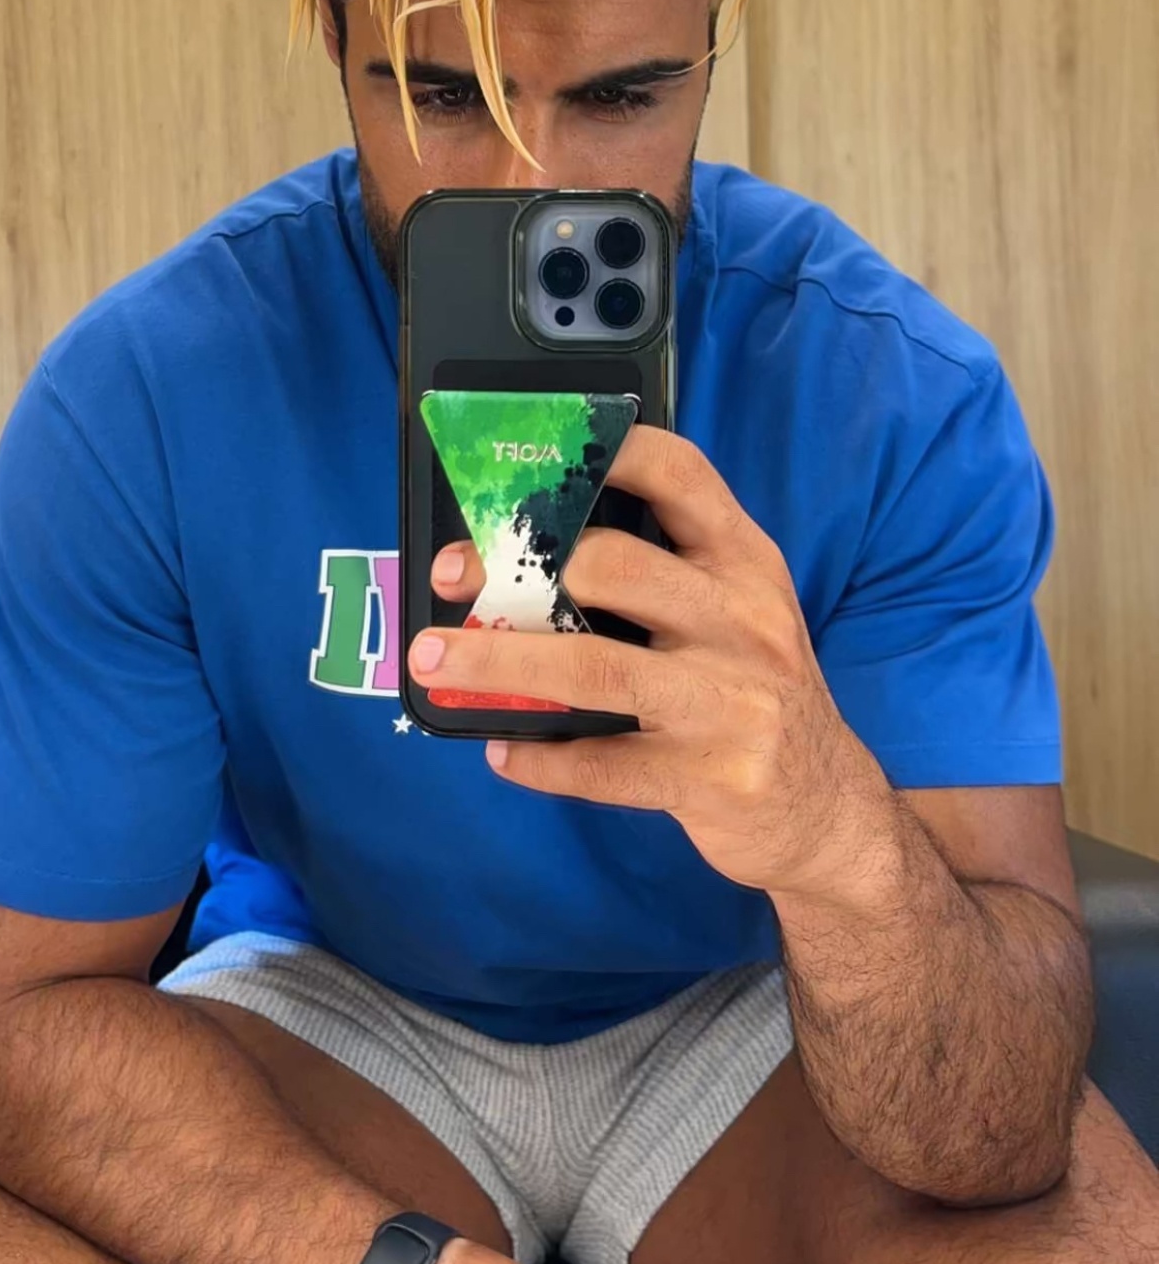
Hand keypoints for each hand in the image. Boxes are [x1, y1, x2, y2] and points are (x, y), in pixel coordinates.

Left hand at [409, 423, 891, 898]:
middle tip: (450, 574)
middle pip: (614, 565)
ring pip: (593, 668)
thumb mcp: (742, 615)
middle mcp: (744, 621)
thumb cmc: (758, 696)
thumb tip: (530, 544)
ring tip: (433, 662)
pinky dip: (539, 759)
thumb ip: (666, 571)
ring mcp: (730, 702)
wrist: (830, 813)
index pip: (680, 475)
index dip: (602, 450)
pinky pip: (603, 766)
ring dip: (497, 663)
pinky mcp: (712, 779)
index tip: (526, 451)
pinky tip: (502, 751)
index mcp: (747, 564)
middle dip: (514, 565)